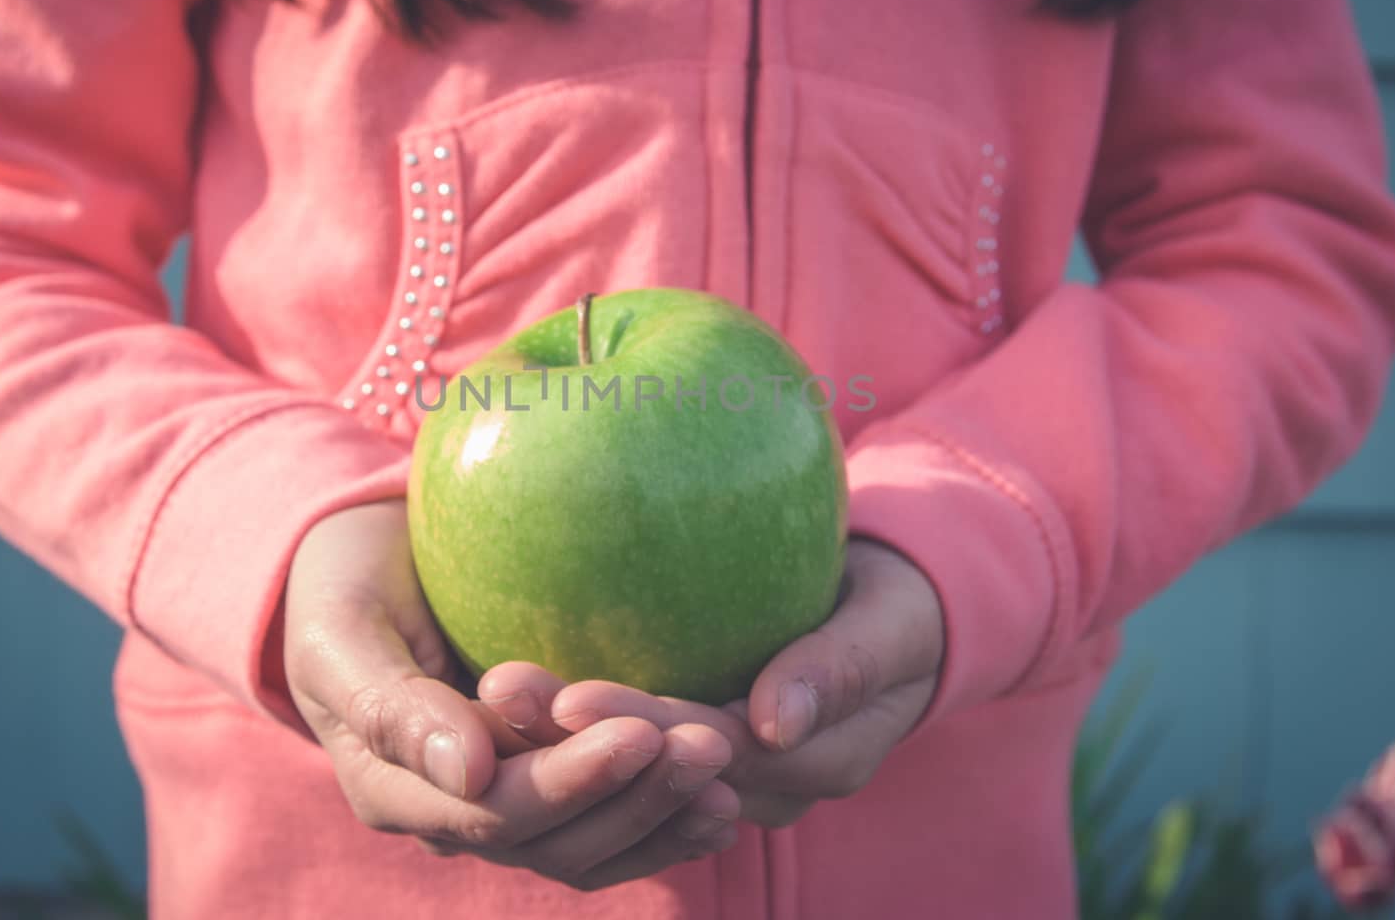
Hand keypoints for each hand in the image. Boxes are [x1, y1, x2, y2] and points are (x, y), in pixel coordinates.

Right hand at [282, 501, 741, 890]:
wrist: (360, 574)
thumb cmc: (342, 589)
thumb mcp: (342, 635)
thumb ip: (390, 706)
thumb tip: (467, 773)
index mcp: (393, 788)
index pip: (494, 812)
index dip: (569, 782)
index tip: (638, 733)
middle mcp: (451, 815)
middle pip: (554, 840)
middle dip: (636, 798)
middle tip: (710, 744)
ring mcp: (499, 808)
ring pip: (589, 846)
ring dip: (662, 815)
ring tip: (728, 776)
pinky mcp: (541, 785)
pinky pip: (606, 828)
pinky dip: (664, 820)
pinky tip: (726, 802)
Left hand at [479, 537, 943, 827]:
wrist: (903, 616)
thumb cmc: (901, 607)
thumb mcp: (889, 626)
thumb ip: (838, 668)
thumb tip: (773, 723)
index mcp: (816, 764)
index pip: (711, 755)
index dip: (637, 733)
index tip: (567, 698)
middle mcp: (764, 786)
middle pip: (655, 771)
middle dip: (574, 739)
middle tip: (502, 688)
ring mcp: (730, 773)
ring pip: (636, 771)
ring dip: (560, 737)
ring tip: (491, 689)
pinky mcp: (700, 747)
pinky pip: (634, 751)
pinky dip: (576, 726)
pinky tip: (511, 693)